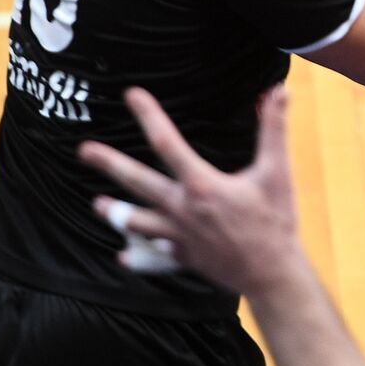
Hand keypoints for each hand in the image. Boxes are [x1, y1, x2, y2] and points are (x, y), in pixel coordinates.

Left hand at [78, 87, 301, 296]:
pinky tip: (124, 255)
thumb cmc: (275, 220)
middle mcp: (182, 209)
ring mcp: (179, 235)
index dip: (149, 116)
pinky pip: (154, 255)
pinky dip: (138, 256)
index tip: (132, 95)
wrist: (272, 273)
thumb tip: (280, 92)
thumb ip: (275, 130)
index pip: (167, 143)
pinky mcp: (185, 256)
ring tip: (97, 205)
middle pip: (138, 182)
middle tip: (84, 151)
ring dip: (116, 212)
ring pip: (137, 222)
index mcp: (201, 185)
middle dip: (109, 164)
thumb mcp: (277, 171)